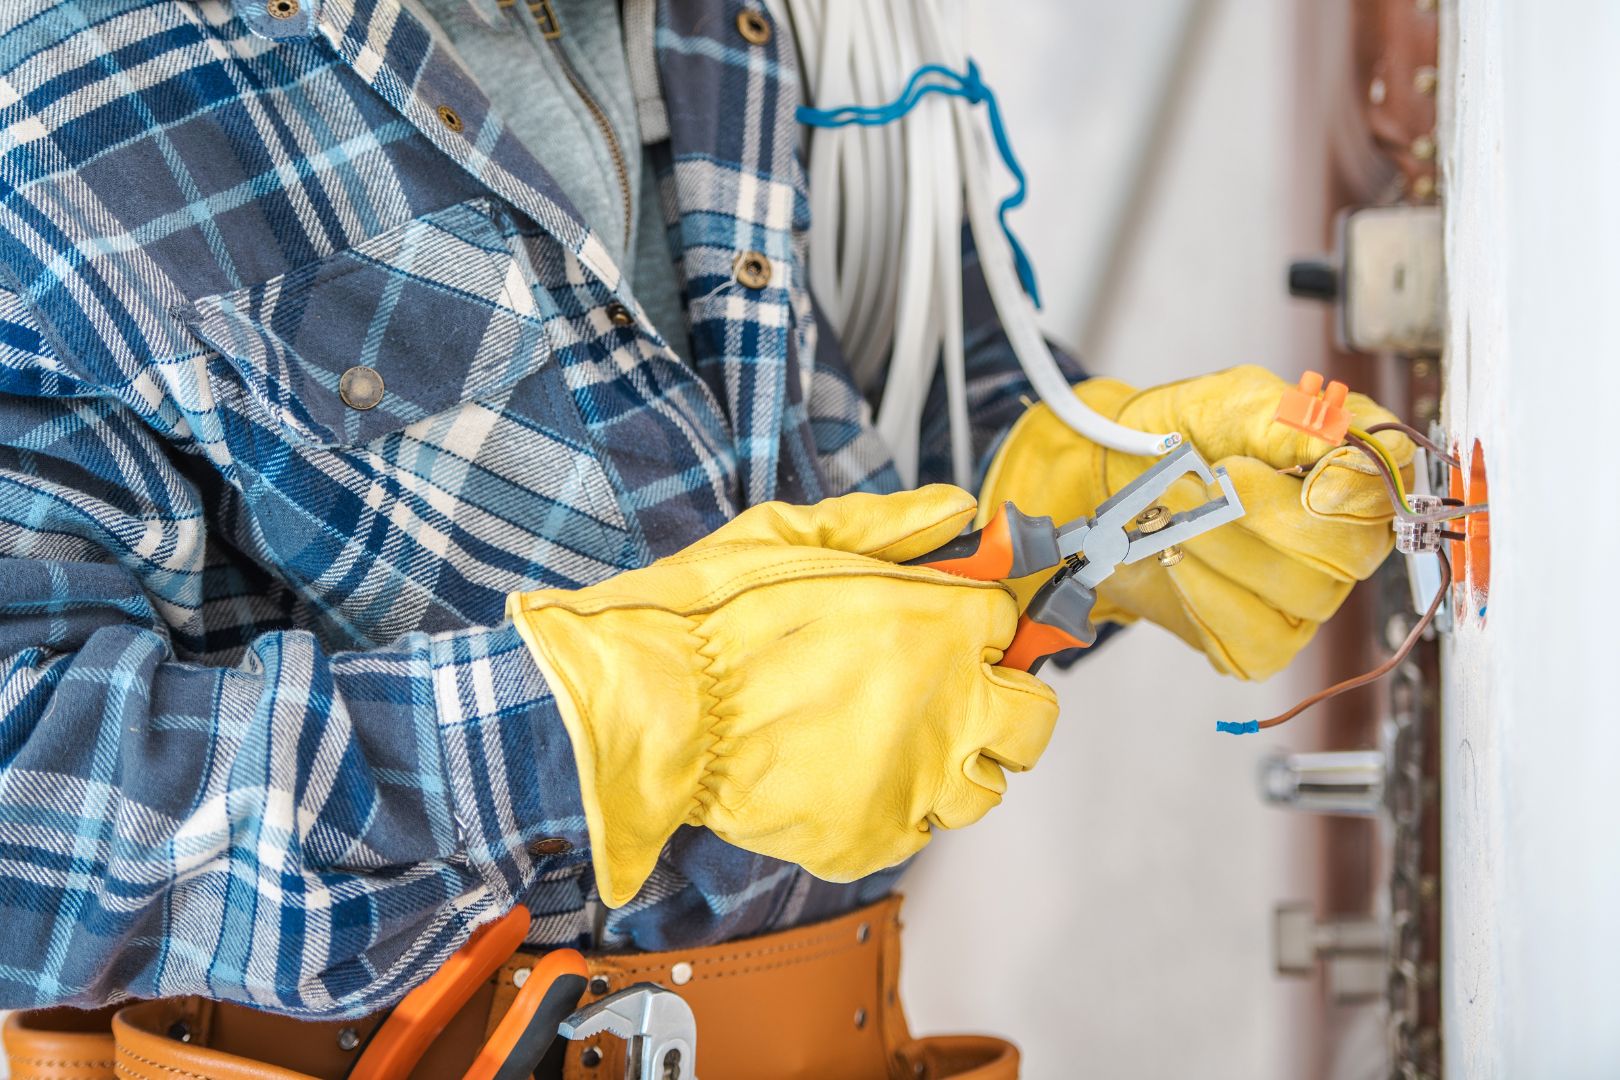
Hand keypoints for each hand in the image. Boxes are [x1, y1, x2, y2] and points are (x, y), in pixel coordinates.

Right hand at [508, 487, 1057, 906]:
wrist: (650, 705)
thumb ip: (890, 523)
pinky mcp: (875, 836)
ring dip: (955, 764)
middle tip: (955, 695)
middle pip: (1032, 719)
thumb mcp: (797, 535)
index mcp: (940, 623)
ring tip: (896, 743)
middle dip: (1004, 703)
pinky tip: (851, 778)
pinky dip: (896, 811)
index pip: (1010, 624)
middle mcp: (947, 704)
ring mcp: (916, 778)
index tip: (960, 631)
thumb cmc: (711, 621)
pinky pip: (920, 833)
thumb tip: (955, 510)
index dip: (981, 626)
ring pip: (985, 787)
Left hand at [980, 365, 1414, 679]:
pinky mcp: (1265, 641)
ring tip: (1172, 513)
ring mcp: (1309, 596)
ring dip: (1220, 548)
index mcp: (1351, 470)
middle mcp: (1345, 539)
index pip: (1389, 483)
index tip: (1293, 460)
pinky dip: (1205, 597)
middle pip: (1347, 550)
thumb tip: (1334, 435)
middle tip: (1201, 481)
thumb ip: (1282, 415)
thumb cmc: (1182, 436)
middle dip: (1261, 514)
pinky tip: (1176, 562)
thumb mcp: (1229, 402)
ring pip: (1300, 593)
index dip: (1349, 479)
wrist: (1115, 483)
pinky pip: (1257, 639)